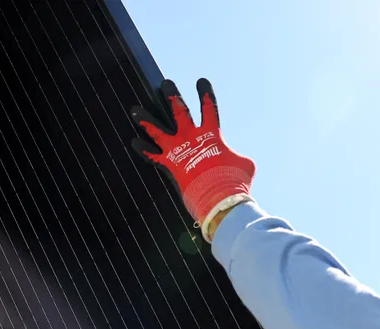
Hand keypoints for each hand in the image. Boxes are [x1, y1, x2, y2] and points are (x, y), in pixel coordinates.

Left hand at [130, 78, 254, 240]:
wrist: (219, 196)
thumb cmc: (234, 181)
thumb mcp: (245, 164)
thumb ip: (238, 157)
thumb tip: (238, 162)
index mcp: (212, 134)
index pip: (209, 107)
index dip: (205, 94)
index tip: (201, 81)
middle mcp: (192, 137)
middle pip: (179, 110)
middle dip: (172, 96)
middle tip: (165, 84)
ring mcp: (178, 150)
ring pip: (157, 130)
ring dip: (146, 119)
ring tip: (135, 109)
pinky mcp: (170, 165)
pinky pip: (152, 156)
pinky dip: (143, 150)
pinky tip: (134, 142)